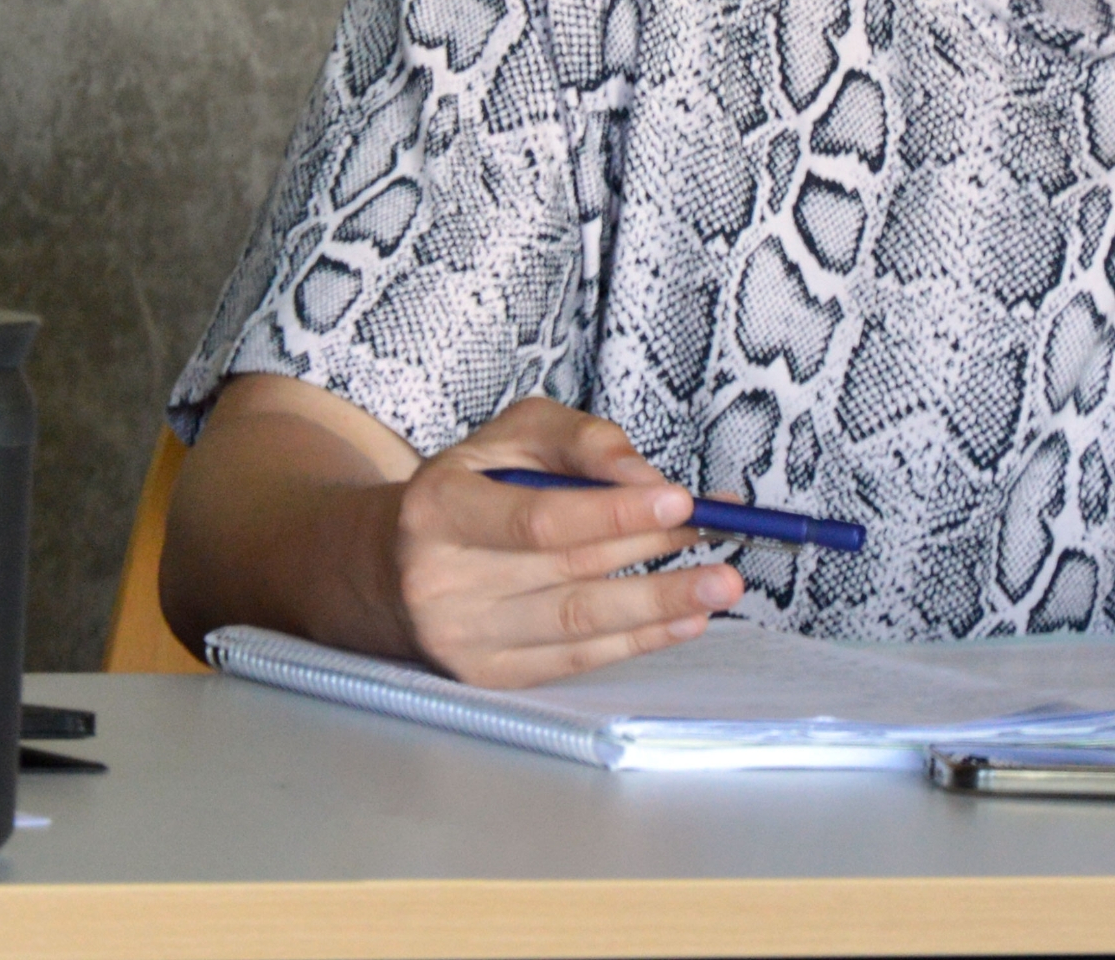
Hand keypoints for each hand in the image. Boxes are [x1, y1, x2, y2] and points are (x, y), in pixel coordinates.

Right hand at [388, 397, 735, 690]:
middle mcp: (443, 582)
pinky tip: (684, 619)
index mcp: (438, 510)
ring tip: (720, 584)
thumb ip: (577, 440)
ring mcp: (465, 638)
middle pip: (568, 570)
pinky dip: (638, 640)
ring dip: (660, 603)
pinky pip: (577, 660)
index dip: (612, 512)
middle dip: (654, 552)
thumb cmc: (464, 491)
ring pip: (579, 622)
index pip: (537, 519)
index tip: (679, 502)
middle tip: (722, 538)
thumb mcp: (506, 438)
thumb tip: (642, 476)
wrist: (392, 568)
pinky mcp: (490, 676)